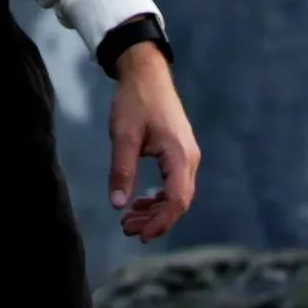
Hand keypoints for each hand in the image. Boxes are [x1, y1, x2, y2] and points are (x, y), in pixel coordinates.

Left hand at [108, 45, 199, 241]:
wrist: (146, 73)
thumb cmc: (135, 101)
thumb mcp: (123, 135)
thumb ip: (122, 170)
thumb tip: (117, 205)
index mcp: (179, 154)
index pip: (177, 199)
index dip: (161, 222)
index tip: (140, 235)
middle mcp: (189, 158)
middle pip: (179, 201)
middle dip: (155, 220)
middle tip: (127, 229)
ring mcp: (187, 155)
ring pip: (178, 194)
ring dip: (156, 211)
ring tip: (129, 220)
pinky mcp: (179, 152)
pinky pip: (174, 183)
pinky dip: (159, 197)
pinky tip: (140, 203)